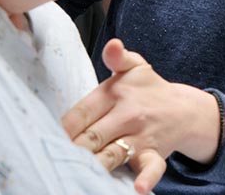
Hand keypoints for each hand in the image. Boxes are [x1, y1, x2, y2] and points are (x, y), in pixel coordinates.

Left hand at [61, 39, 219, 193]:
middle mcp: (128, 116)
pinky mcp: (154, 154)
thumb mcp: (135, 66)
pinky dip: (146, 178)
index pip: (81, 113)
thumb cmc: (149, 90)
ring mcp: (141, 137)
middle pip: (91, 137)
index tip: (40, 138)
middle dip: (71, 150)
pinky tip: (138, 188)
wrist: (184, 111)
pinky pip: (150, 168)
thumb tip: (113, 43)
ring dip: (94, 166)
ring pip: (111, 155)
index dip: (61, 128)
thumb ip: (118, 56)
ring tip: (74, 174)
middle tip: (49, 159)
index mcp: (116, 94)